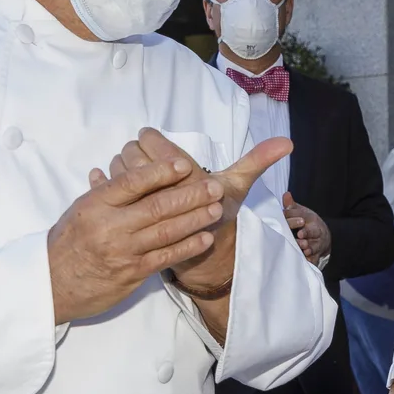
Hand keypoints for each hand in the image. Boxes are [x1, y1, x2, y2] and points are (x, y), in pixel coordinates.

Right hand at [46, 152, 223, 323]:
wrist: (51, 285)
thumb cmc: (67, 244)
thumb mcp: (79, 211)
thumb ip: (100, 192)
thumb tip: (106, 168)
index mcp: (95, 204)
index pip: (131, 182)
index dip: (160, 172)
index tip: (184, 164)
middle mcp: (110, 226)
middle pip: (157, 206)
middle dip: (190, 195)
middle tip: (215, 186)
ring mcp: (122, 251)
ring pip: (166, 231)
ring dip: (195, 219)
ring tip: (217, 208)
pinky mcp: (132, 273)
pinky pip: (166, 257)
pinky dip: (188, 247)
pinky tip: (205, 238)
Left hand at [109, 128, 292, 294]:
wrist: (202, 257)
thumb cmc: (219, 214)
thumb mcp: (238, 186)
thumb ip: (259, 159)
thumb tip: (287, 141)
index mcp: (180, 171)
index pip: (148, 137)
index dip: (151, 140)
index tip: (157, 148)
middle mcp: (157, 186)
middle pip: (128, 151)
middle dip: (135, 155)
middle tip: (145, 163)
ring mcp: (138, 205)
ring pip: (114, 169)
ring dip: (120, 169)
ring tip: (135, 179)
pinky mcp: (127, 220)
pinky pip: (106, 191)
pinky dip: (106, 185)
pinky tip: (115, 188)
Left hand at [282, 193, 329, 263]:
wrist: (323, 236)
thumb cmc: (306, 223)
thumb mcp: (301, 213)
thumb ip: (292, 206)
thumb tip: (286, 194)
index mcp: (310, 218)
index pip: (302, 217)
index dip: (295, 218)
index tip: (291, 219)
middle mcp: (315, 230)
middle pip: (312, 231)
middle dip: (307, 233)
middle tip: (300, 235)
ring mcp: (317, 243)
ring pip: (314, 245)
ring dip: (309, 247)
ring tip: (304, 249)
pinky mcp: (317, 254)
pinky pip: (315, 258)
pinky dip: (312, 260)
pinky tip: (308, 261)